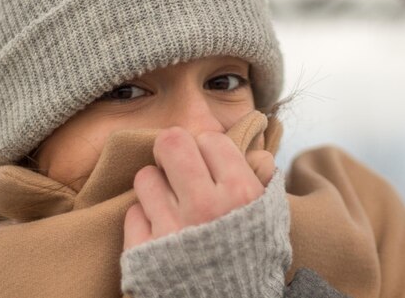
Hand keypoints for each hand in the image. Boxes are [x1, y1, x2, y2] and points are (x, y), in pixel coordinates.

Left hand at [123, 127, 273, 249]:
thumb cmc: (253, 264)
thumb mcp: (271, 224)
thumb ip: (265, 186)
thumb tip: (260, 156)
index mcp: (240, 194)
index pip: (211, 139)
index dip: (208, 149)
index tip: (208, 163)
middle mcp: (205, 206)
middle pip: (171, 143)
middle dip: (171, 149)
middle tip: (174, 162)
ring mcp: (171, 229)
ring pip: (145, 176)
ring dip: (156, 187)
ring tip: (170, 203)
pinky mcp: (144, 252)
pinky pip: (132, 213)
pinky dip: (145, 220)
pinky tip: (161, 231)